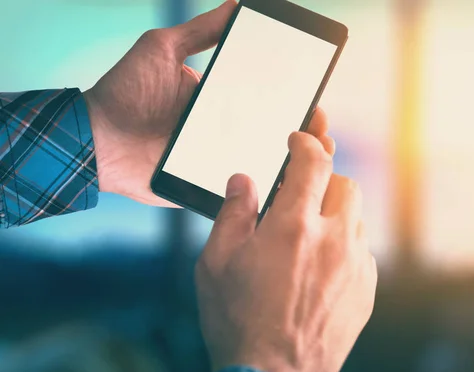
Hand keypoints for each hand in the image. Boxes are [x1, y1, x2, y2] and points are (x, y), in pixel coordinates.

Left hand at [83, 0, 333, 206]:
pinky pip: (242, 195)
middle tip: (321, 129)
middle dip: (306, 135)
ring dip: (294, 165)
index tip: (316, 100)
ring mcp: (219, 162)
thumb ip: (201, 31)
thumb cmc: (126, 92)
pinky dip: (267, 194)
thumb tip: (238, 3)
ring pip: (266, 166)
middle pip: (273, 136)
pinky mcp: (208, 189)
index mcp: (220, 102)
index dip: (295, 102)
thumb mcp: (163, 49)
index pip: (267, 102)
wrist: (96, 139)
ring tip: (315, 157)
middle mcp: (225, 132)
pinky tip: (290, 188)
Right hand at [196, 111, 376, 371]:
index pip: (313, 161)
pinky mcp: (365, 290)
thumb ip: (232, 213)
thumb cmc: (238, 321)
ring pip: (356, 218)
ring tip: (308, 237)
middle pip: (345, 184)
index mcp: (293, 226)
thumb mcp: (215, 263)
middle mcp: (333, 240)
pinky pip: (362, 252)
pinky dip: (344, 248)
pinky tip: (321, 269)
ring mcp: (355, 266)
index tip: (300, 139)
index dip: (307, 142)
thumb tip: (244, 181)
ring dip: (334, 215)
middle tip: (301, 197)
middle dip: (324, 181)